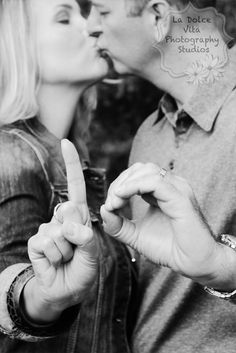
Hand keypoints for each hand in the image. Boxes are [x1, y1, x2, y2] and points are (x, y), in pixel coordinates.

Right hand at [25, 139, 97, 322]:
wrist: (66, 289)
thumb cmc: (83, 268)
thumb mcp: (92, 253)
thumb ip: (86, 238)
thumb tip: (69, 226)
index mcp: (78, 215)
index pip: (74, 186)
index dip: (71, 165)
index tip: (65, 142)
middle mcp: (62, 218)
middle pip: (68, 210)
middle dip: (76, 234)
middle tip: (76, 250)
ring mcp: (48, 228)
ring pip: (58, 232)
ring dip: (66, 251)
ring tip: (67, 258)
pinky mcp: (36, 241)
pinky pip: (46, 243)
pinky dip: (55, 257)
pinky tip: (55, 261)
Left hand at [101, 163, 235, 288]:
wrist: (194, 264)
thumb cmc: (169, 249)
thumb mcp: (136, 236)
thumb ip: (118, 225)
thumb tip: (103, 209)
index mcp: (162, 191)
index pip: (136, 175)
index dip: (119, 186)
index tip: (109, 206)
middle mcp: (171, 186)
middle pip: (139, 169)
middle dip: (120, 182)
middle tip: (111, 203)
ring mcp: (177, 189)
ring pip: (146, 170)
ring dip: (125, 183)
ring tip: (115, 202)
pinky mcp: (180, 198)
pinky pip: (154, 182)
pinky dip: (133, 187)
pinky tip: (122, 198)